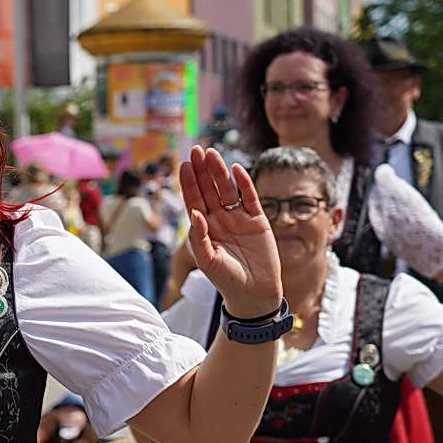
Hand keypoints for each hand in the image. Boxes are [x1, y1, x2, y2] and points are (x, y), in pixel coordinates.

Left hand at [177, 147, 282, 319]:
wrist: (254, 293)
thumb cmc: (227, 280)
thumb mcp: (208, 261)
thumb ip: (199, 238)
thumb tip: (194, 214)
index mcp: (204, 229)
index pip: (194, 200)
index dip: (189, 182)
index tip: (184, 164)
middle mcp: (220, 220)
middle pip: (209, 190)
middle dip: (202, 171)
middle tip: (197, 150)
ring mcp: (239, 218)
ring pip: (227, 190)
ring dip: (220, 172)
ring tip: (212, 154)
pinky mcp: (258, 220)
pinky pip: (250, 197)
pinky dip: (244, 183)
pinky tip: (237, 168)